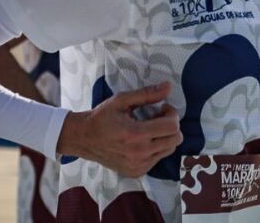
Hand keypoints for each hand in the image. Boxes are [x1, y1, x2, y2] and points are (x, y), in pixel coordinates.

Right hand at [56, 81, 182, 177]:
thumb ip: (147, 94)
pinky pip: (158, 159)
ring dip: (165, 137)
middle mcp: (139, 153)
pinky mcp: (137, 172)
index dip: (172, 114)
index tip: (162, 107)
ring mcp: (139, 165)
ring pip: (169, 150)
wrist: (83, 139)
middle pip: (175, 139)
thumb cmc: (102, 117)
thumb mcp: (122, 100)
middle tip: (157, 117)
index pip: (172, 127)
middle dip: (171, 125)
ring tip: (150, 128)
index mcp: (135, 134)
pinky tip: (143, 140)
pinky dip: (156, 148)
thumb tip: (169, 86)